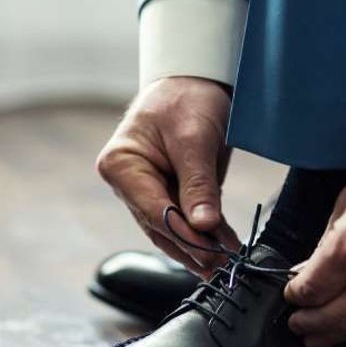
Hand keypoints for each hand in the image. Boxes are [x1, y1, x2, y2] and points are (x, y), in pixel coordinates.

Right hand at [96, 76, 240, 279]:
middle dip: (193, 247)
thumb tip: (204, 227)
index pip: (153, 210)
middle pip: (159, 225)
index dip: (184, 234)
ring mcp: (143, 190)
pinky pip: (180, 221)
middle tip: (224, 267)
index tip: (214, 252)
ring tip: (225, 265)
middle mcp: (126, 182)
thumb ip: (198, 184)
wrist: (194, 80)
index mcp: (120, 165)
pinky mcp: (164, 193)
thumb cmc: (188, 98)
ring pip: (169, 230)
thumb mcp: (195, 138)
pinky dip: (201, 236)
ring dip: (198, 248)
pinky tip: (221, 249)